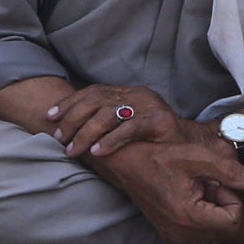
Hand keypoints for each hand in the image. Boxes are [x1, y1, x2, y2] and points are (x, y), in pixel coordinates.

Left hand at [48, 83, 185, 159]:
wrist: (193, 145)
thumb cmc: (155, 140)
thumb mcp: (127, 125)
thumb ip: (106, 122)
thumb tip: (71, 130)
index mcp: (128, 92)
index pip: (92, 91)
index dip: (69, 102)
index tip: (50, 116)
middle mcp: (137, 94)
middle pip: (96, 100)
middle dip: (73, 119)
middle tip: (60, 138)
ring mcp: (149, 105)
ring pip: (109, 114)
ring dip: (87, 133)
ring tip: (74, 149)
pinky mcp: (160, 120)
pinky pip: (131, 128)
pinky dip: (112, 140)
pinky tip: (99, 152)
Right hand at [99, 135, 243, 243]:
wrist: (128, 163)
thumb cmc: (162, 156)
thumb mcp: (200, 158)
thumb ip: (231, 173)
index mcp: (188, 218)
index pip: (233, 221)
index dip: (231, 199)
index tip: (215, 182)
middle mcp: (179, 235)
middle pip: (224, 228)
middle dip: (222, 204)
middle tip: (205, 183)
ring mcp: (172, 238)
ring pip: (213, 230)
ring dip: (212, 208)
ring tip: (195, 187)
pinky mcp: (169, 235)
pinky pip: (199, 231)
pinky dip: (200, 213)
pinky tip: (187, 194)